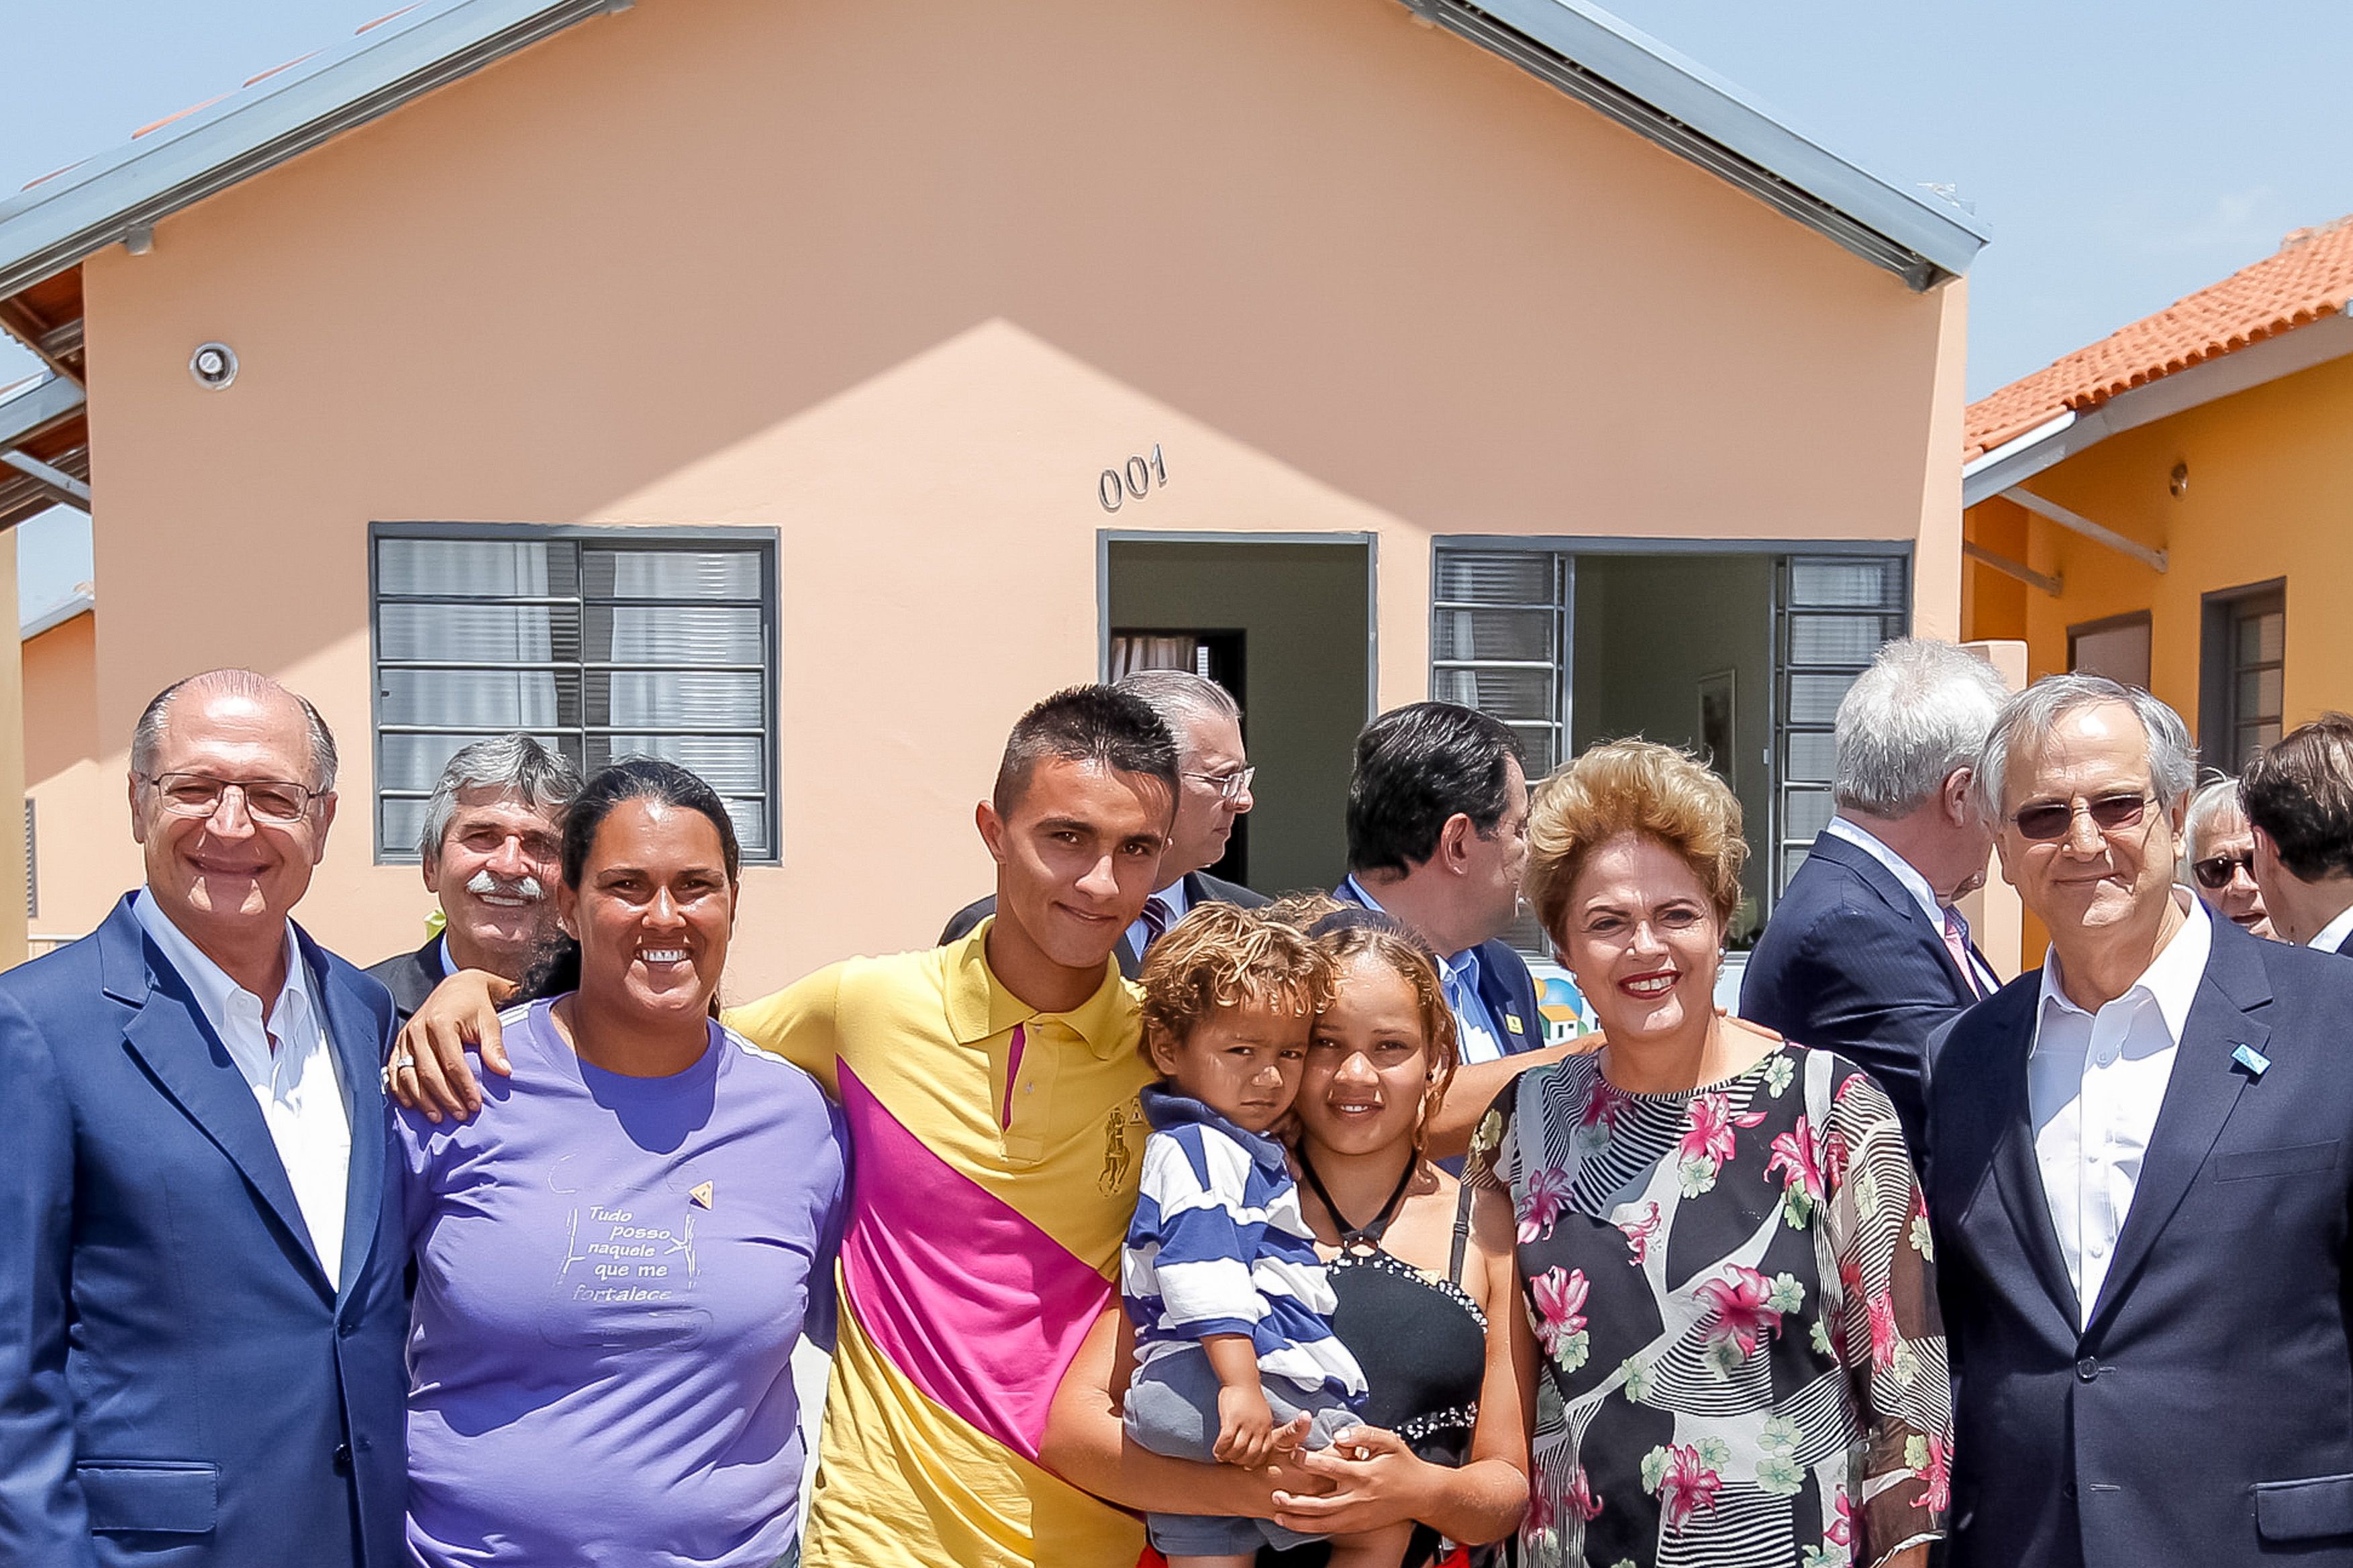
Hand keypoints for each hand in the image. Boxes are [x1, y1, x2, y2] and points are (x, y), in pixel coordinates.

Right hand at [389, 970, 515, 1121]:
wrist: (458, 986)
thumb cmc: (476, 1004)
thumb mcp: (490, 1021)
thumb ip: (494, 1046)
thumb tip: (504, 1071)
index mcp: (441, 1022)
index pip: (452, 1064)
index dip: (464, 1087)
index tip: (475, 1105)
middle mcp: (418, 1030)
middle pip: (428, 1073)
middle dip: (445, 1098)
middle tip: (460, 1116)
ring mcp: (406, 1037)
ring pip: (408, 1076)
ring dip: (422, 1100)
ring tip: (437, 1117)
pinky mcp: (399, 1043)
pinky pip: (394, 1070)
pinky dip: (400, 1089)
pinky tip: (411, 1105)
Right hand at [1212, 1380, 1278, 1467]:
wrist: (1241, 1378)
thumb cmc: (1249, 1395)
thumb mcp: (1262, 1413)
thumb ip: (1260, 1428)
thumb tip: (1255, 1443)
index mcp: (1267, 1426)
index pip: (1264, 1452)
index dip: (1254, 1461)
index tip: (1244, 1463)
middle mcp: (1258, 1427)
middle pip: (1251, 1455)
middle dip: (1240, 1462)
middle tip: (1231, 1461)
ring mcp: (1246, 1423)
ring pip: (1238, 1450)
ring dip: (1228, 1457)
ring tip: (1221, 1456)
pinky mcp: (1232, 1419)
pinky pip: (1226, 1441)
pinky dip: (1220, 1449)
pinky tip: (1216, 1450)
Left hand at [1271, 1426, 1432, 1534]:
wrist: (1422, 1494)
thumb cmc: (1403, 1465)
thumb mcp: (1388, 1441)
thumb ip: (1362, 1434)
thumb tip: (1337, 1435)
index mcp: (1364, 1474)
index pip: (1331, 1468)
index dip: (1310, 1461)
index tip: (1293, 1453)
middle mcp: (1359, 1498)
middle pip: (1321, 1503)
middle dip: (1296, 1500)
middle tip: (1275, 1493)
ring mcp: (1358, 1515)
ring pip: (1323, 1521)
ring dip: (1298, 1519)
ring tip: (1278, 1512)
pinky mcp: (1358, 1525)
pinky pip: (1330, 1529)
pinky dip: (1310, 1528)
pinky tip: (1295, 1523)